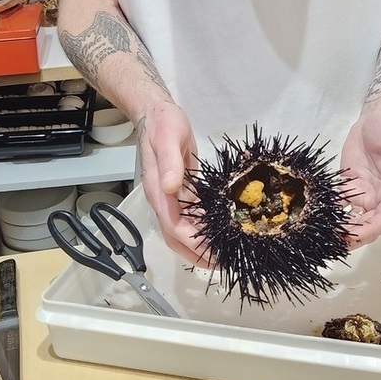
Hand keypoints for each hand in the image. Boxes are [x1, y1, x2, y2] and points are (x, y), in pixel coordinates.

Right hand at [136, 103, 206, 263]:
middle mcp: (163, 199)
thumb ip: (170, 164)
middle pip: (176, 237)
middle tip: (222, 264)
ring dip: (200, 246)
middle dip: (196, 254)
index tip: (210, 253)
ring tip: (223, 255)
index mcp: (158, 191)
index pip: (173, 225)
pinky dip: (202, 230)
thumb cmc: (163, 125)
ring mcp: (171, 198)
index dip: (191, 242)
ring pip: (183, 231)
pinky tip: (218, 233)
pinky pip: (190, 218)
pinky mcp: (180, 193)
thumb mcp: (168, 139)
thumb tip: (171, 188)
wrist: (156, 115)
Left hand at [339, 102, 380, 245]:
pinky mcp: (351, 189)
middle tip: (335, 241)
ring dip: (343, 230)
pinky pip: (342, 207)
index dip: (372, 229)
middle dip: (354, 235)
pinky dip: (333, 215)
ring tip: (326, 235)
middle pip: (370, 225)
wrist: (375, 120)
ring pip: (356, 221)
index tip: (355, 236)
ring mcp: (366, 196)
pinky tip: (320, 219)